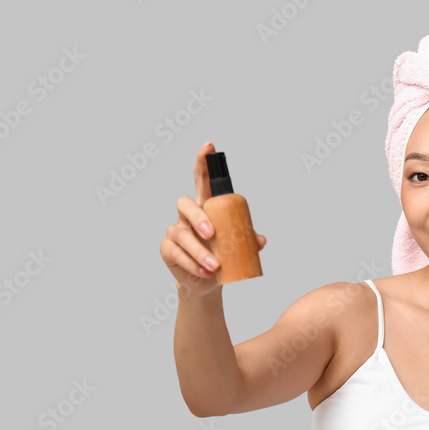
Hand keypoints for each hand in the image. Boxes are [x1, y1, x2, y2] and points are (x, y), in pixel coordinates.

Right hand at [159, 142, 266, 297]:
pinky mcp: (168, 249)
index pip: (203, 181)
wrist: (207, 281)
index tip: (209, 147)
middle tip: (213, 234)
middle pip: (185, 204)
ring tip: (215, 265)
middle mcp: (187, 215)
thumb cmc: (222, 256)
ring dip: (199, 251)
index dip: (204, 163)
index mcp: (205, 207)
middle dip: (199, 217)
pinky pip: (177, 253)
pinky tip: (204, 272)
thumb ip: (248, 240)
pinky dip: (192, 263)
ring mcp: (176, 231)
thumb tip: (260, 240)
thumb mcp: (238, 246)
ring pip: (183, 234)